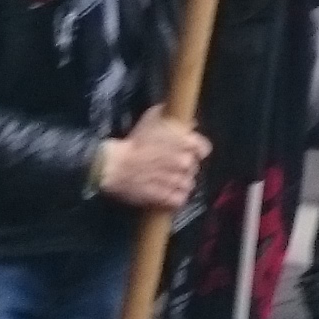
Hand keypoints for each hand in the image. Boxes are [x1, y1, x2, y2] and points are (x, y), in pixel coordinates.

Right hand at [96, 108, 210, 210]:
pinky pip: (180, 200)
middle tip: (169, 167)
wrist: (114, 166)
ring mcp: (177, 181)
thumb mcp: (154, 118)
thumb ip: (175, 118)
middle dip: (184, 167)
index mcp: (187, 143)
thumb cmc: (134, 141)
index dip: (196, 151)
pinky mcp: (167, 198)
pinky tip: (166, 193)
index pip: (204, 149)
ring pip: (188, 185)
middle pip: (194, 167)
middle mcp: (186, 162)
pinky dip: (174, 198)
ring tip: (166, 181)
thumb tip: (191, 123)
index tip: (187, 153)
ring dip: (179, 183)